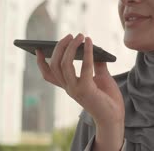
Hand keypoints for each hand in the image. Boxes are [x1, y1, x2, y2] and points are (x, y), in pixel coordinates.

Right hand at [35, 34, 124, 149]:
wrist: (115, 117)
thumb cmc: (108, 99)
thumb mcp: (101, 77)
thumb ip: (96, 63)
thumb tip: (95, 47)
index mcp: (69, 86)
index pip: (49, 75)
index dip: (41, 62)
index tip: (38, 49)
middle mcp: (68, 88)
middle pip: (55, 65)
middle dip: (60, 47)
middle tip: (70, 35)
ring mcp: (75, 89)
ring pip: (64, 64)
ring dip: (71, 47)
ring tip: (79, 36)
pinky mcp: (86, 89)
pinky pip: (84, 67)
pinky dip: (86, 51)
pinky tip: (90, 41)